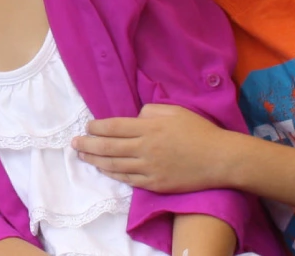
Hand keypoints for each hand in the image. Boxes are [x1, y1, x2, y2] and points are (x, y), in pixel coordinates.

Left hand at [71, 103, 230, 192]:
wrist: (220, 159)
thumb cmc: (199, 131)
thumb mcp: (174, 111)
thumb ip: (150, 112)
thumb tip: (134, 118)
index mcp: (149, 127)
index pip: (113, 127)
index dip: (96, 128)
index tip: (87, 127)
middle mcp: (145, 148)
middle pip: (108, 147)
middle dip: (87, 145)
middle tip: (74, 144)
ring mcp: (149, 168)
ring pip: (114, 165)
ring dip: (96, 161)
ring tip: (84, 157)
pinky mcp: (155, 184)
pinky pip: (128, 180)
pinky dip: (113, 175)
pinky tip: (105, 170)